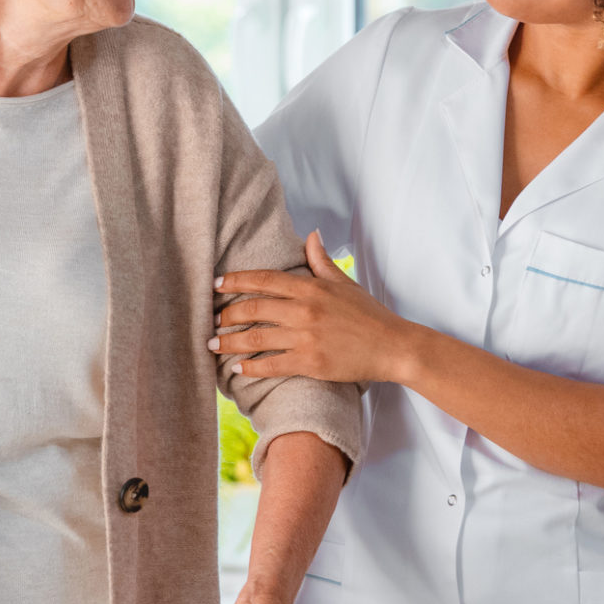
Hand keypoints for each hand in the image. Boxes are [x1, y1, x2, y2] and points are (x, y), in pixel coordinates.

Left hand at [213, 231, 413, 384]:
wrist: (393, 346)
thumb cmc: (369, 315)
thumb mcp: (344, 282)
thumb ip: (321, 261)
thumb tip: (311, 235)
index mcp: (310, 288)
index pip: (264, 280)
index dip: (236, 281)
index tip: (216, 284)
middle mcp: (304, 310)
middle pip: (253, 309)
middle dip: (227, 315)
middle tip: (211, 320)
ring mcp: (306, 338)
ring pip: (257, 339)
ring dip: (230, 343)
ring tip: (213, 344)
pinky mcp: (310, 363)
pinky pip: (272, 365)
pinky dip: (251, 367)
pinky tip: (237, 368)